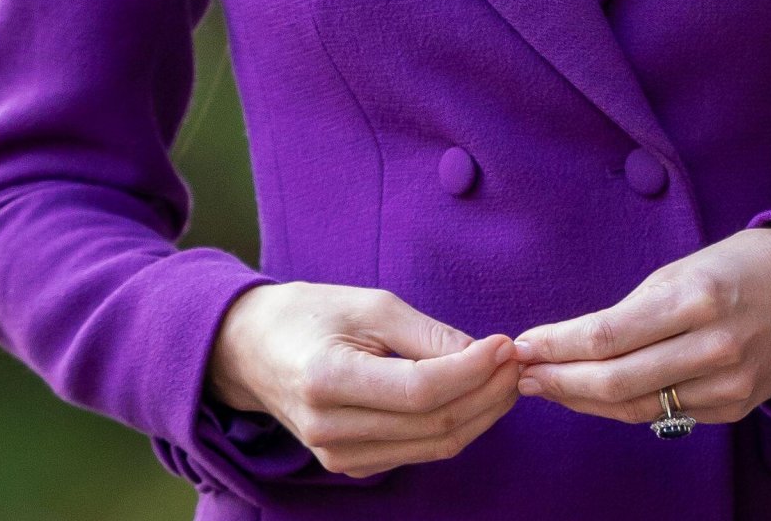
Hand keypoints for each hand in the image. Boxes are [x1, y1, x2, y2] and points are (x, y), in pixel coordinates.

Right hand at [206, 282, 521, 478]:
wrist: (253, 350)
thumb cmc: (312, 314)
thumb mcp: (368, 305)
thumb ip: (426, 334)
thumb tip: (485, 353)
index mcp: (328, 381)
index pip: (420, 390)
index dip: (471, 370)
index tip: (505, 343)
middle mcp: (331, 430)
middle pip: (433, 424)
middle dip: (487, 392)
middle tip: (517, 359)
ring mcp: (339, 456)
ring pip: (432, 445)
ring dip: (480, 413)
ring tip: (507, 376)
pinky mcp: (350, 464)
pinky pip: (417, 451)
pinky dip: (454, 425)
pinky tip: (475, 395)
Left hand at [509, 226, 770, 424]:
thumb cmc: (743, 265)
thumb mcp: (685, 268)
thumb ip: (636, 309)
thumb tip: (578, 341)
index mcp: (696, 299)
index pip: (608, 336)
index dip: (557, 345)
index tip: (521, 343)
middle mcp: (713, 348)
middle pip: (615, 382)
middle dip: (559, 381)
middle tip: (520, 374)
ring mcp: (727, 385)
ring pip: (636, 409)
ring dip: (582, 401)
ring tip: (545, 387)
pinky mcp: (735, 409)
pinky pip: (666, 415)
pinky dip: (624, 408)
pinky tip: (594, 397)